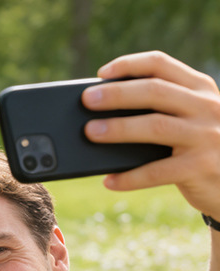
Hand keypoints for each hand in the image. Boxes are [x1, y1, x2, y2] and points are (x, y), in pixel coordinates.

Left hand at [81, 50, 219, 216]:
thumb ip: (162, 111)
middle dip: (117, 94)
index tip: (101, 73)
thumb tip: (104, 117)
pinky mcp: (199, 167)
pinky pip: (156, 172)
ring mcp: (205, 136)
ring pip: (155, 127)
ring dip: (118, 129)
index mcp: (200, 89)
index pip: (162, 64)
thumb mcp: (190, 120)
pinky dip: (130, 178)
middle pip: (155, 91)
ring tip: (90, 132)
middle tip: (87, 100)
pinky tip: (109, 181)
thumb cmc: (199, 149)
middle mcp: (206, 107)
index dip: (129, 65)